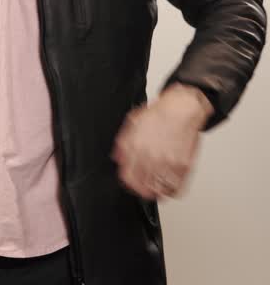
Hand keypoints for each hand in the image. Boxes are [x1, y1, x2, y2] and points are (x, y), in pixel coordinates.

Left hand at [112, 84, 212, 200]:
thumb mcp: (132, 125)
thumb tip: (118, 159)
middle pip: (142, 186)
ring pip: (159, 190)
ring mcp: (167, 162)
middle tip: (143, 190)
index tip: (130, 185)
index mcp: (135, 147)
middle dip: (141, 190)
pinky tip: (170, 189)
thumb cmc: (158, 114)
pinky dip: (172, 191)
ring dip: (156, 193)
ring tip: (156, 192)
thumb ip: (123, 144)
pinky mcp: (183, 165)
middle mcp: (150, 157)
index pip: (127, 175)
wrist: (181, 109)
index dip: (128, 183)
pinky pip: (176, 187)